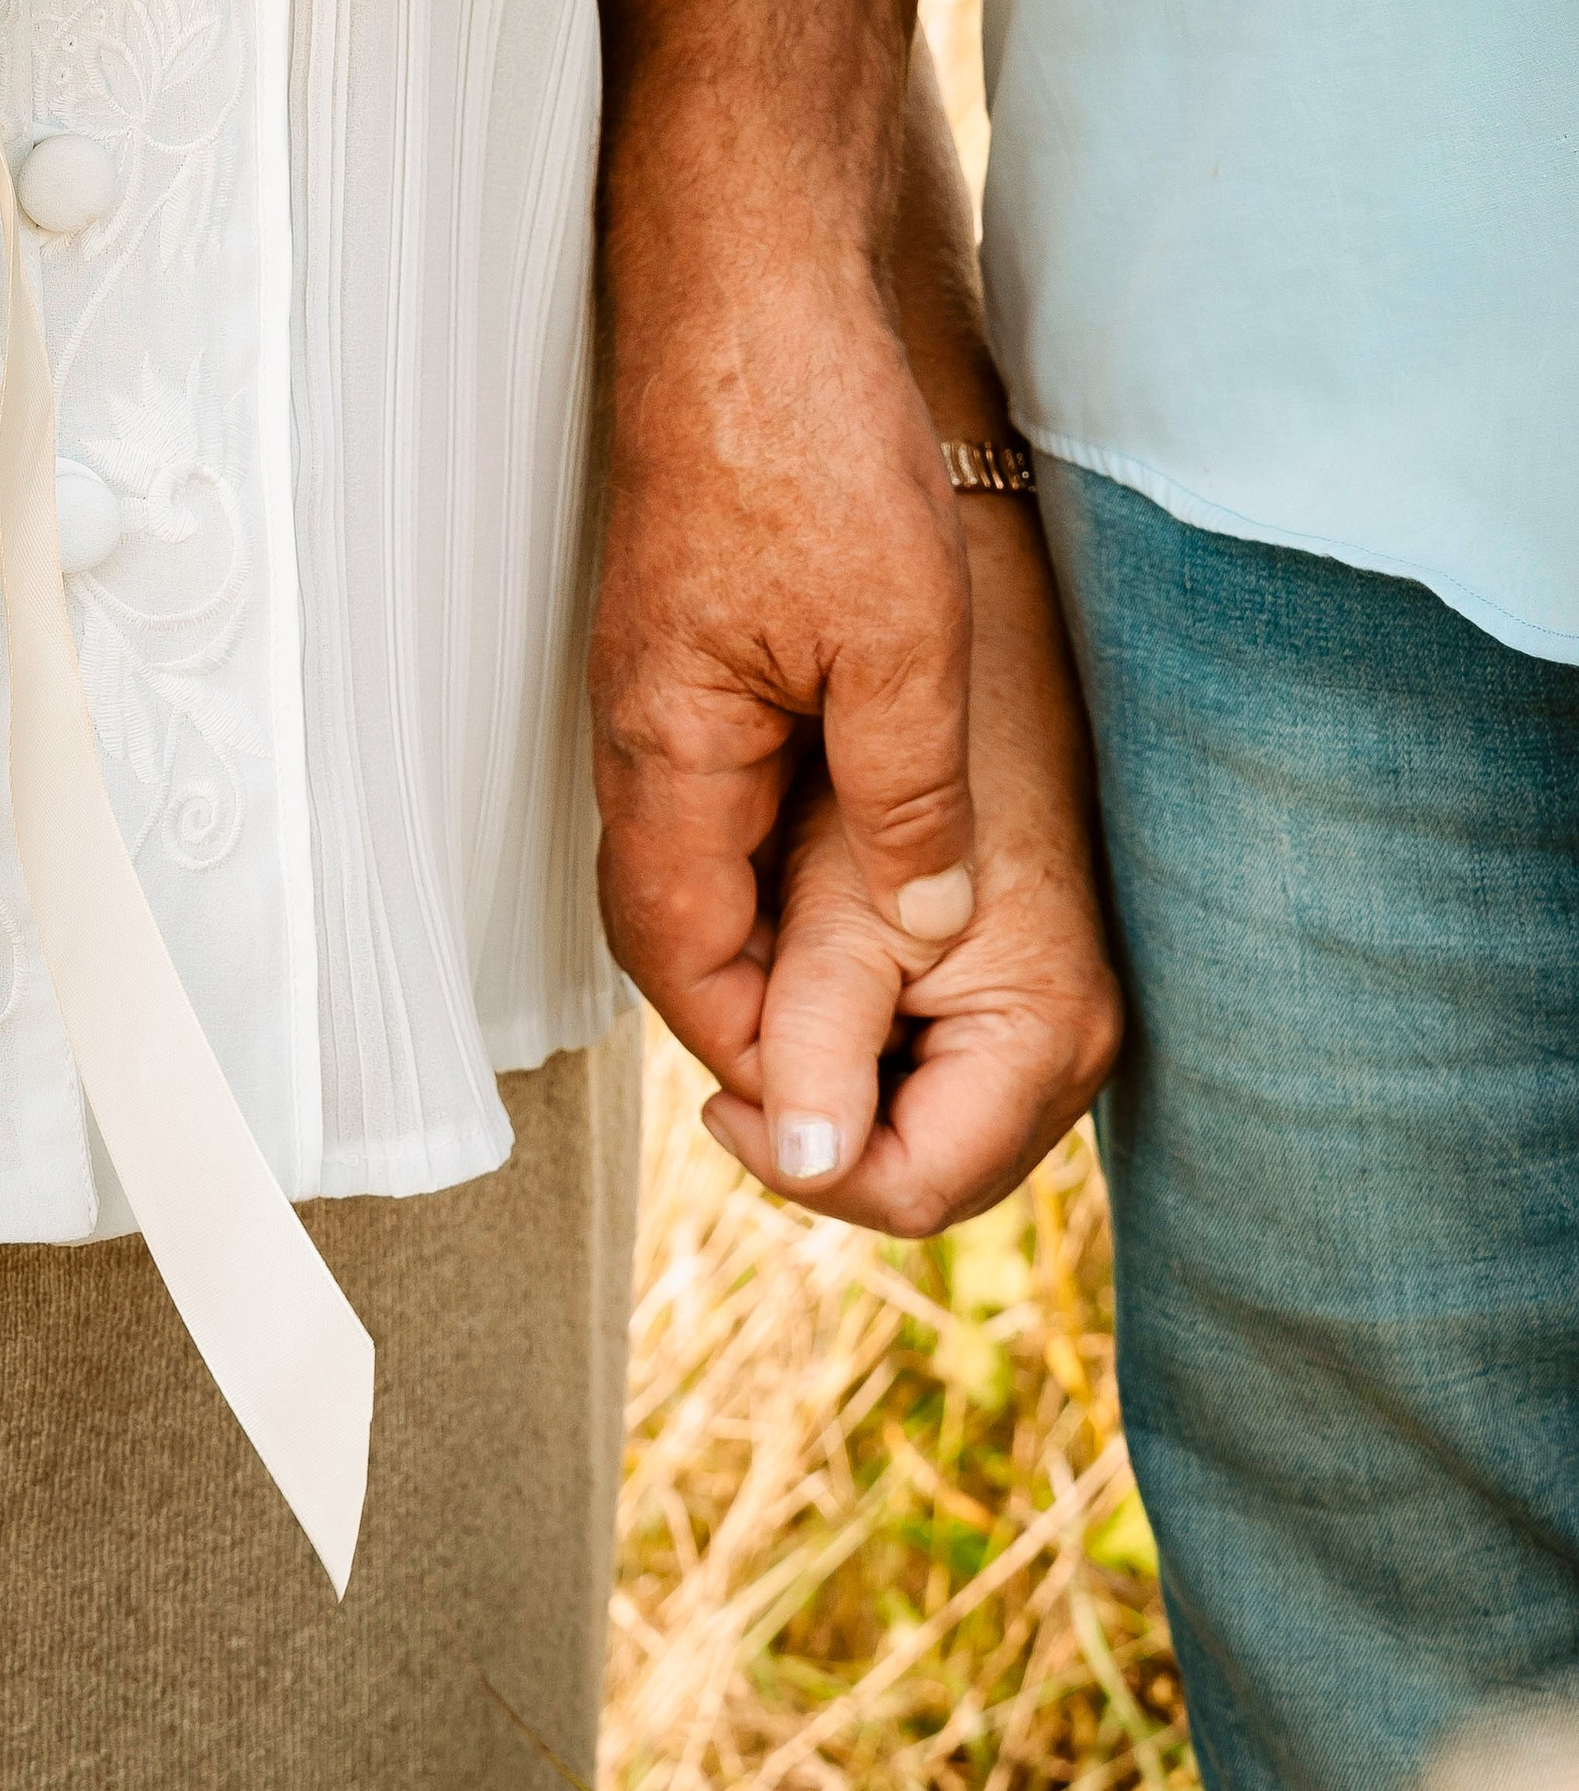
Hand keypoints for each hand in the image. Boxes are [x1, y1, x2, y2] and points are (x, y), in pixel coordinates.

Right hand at [590, 267, 979, 1095]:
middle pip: (674, 912)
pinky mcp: (699, 621)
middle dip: (754, 1007)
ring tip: (866, 982)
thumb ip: (912, 795)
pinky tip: (855, 835)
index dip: (748, 1049)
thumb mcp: (899, 640)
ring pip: (701, 839)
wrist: (749, 276)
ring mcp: (665, 669)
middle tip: (848, 1072)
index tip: (826, 1110)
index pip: (679, 954)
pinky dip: (781, 832)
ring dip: (771, 920)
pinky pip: (721, 767)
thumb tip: (932, 924)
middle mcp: (645, 720)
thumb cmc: (802, 431)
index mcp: (669, 744)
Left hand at [700, 489, 1122, 1232]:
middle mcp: (1071, 1041)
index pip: (908, 1185)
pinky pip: (925, 1043)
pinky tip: (810, 948)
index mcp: (1044, 1035)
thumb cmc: (934, 727)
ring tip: (771, 969)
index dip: (796, 1156)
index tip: (719, 1090)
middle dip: (811, 1113)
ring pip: (913, 1105)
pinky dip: (851, 1020)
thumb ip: (819, 1036)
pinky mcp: (1016, 965)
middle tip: (735, 1026)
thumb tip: (799, 1156)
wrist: (993, 605)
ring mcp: (1047, 1005)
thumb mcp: (846, 898)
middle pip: (916, 1159)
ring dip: (826, 1064)